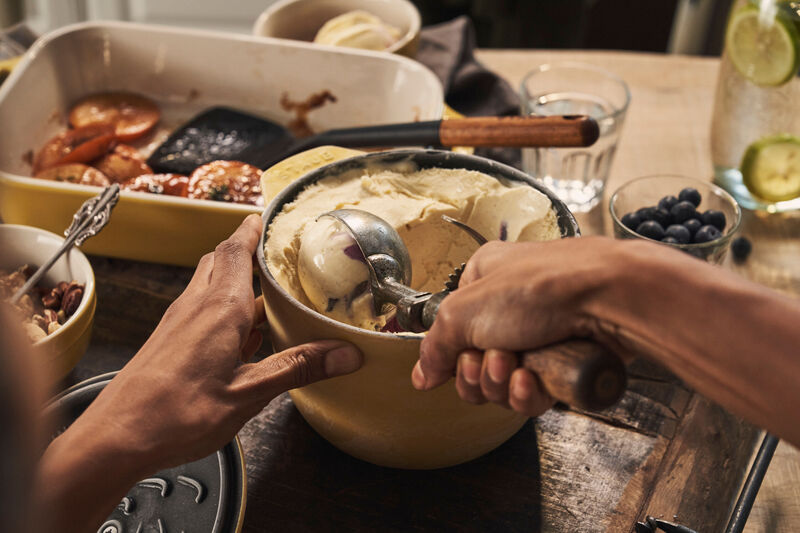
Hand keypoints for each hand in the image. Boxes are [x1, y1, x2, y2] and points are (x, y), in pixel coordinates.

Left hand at [54, 214, 362, 472]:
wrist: (115, 438)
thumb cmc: (176, 415)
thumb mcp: (249, 394)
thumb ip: (297, 368)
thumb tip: (344, 353)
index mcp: (220, 309)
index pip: (237, 251)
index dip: (253, 230)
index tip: (269, 216)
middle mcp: (195, 306)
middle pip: (221, 260)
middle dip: (247, 249)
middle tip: (274, 250)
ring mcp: (178, 322)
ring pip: (209, 284)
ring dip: (236, 279)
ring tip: (267, 293)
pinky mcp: (168, 341)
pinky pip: (199, 310)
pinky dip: (223, 308)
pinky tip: (241, 337)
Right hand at [413, 238, 631, 416]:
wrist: (610, 297)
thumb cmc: (541, 286)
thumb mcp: (464, 312)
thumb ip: (435, 348)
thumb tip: (421, 376)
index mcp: (484, 279)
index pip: (452, 330)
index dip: (452, 353)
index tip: (461, 356)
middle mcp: (511, 305)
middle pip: (474, 362)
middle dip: (479, 372)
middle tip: (492, 360)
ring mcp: (540, 333)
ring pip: (503, 382)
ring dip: (501, 383)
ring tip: (515, 369)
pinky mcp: (565, 360)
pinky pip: (534, 393)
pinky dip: (528, 394)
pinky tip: (533, 381)